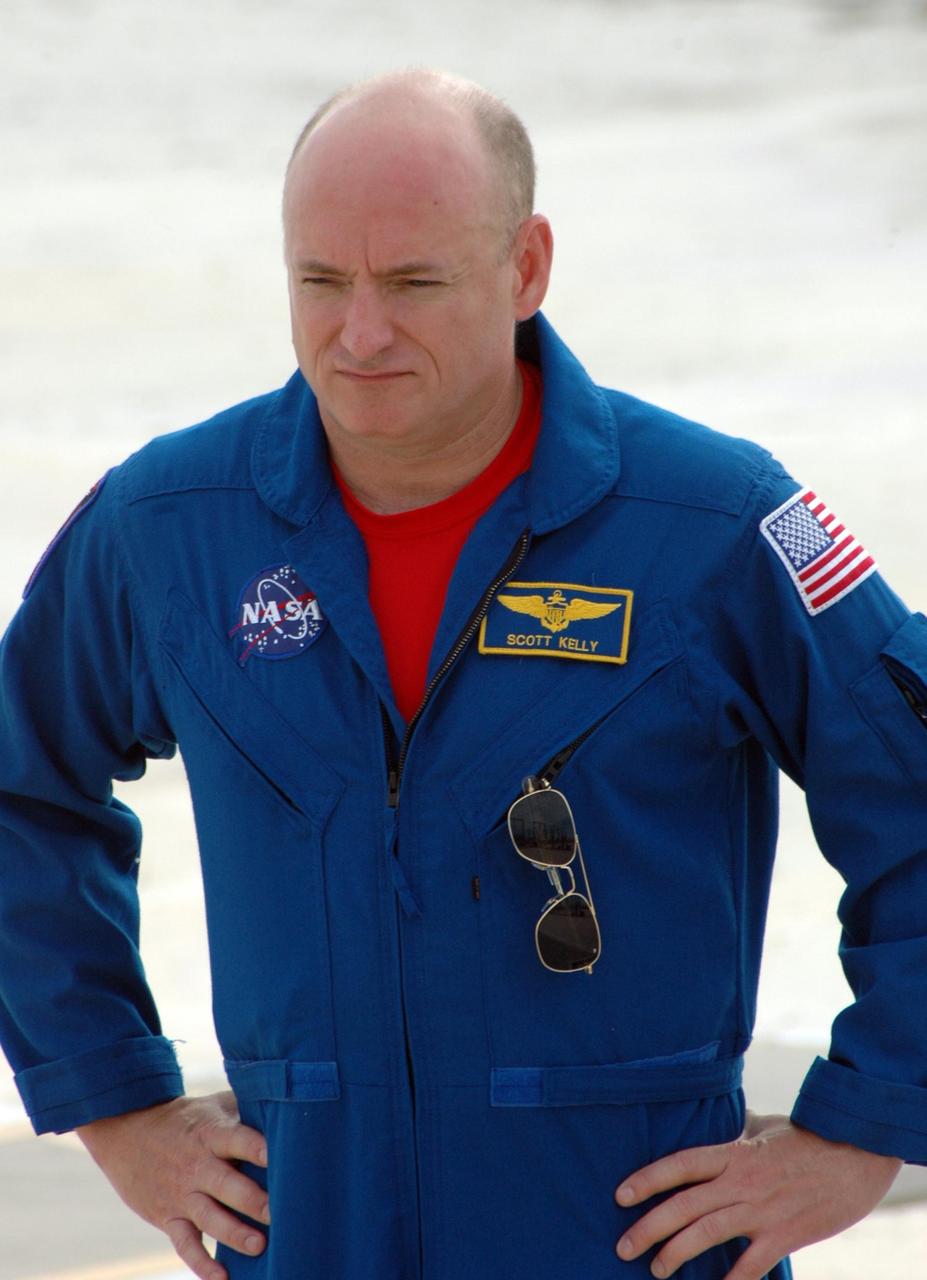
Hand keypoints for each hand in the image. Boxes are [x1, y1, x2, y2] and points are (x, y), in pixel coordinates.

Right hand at [77, 1091, 269, 1279]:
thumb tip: (288, 1107)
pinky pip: (185, 1244)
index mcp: (210, 1133)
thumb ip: (246, 1109)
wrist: (126, 1130)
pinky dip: (202, 1264)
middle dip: (252, 1199)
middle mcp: (196, 1164)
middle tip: (278, 1212)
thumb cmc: (185, 1118)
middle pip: (226, 1184)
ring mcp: (181, 1194)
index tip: (279, 1157)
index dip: (257, 1148)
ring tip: (259, 1245)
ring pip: (209, 1217)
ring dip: (234, 1233)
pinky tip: (222, 1279)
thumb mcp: (212, 1105)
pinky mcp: (168, 1218)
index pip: (237, 1139)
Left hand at [614, 1112, 900, 1278]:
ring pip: (706, 1233)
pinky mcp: (785, 1234)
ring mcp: (762, 1209)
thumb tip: (726, 1124)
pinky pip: (751, 1264)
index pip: (679, 1165)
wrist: (855, 1153)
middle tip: (623, 1246)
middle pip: (683, 1205)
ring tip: (655, 1268)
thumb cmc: (809, 1137)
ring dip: (676, 1253)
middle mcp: (740, 1181)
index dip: (647, 1179)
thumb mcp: (766, 1126)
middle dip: (648, 1227)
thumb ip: (740, 1131)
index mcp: (732, 1153)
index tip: (620, 1195)